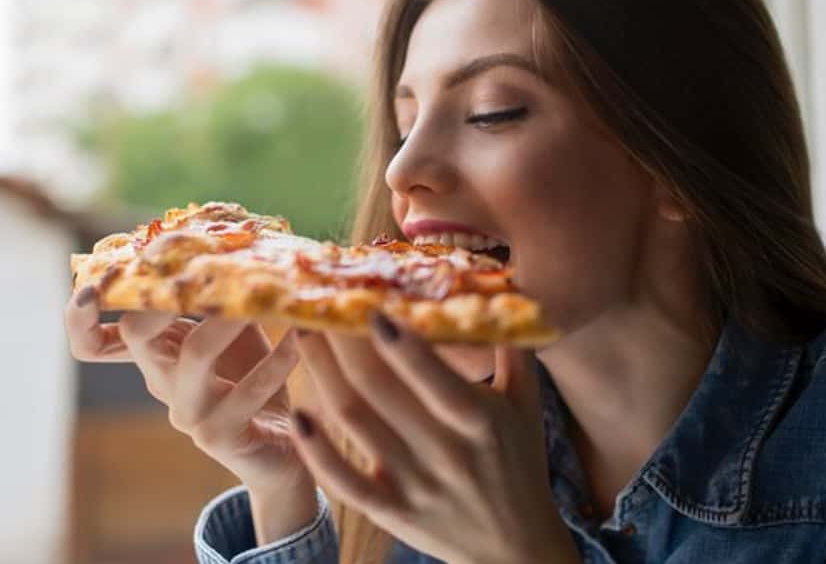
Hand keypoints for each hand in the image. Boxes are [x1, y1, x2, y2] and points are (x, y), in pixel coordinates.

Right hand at [63, 284, 310, 495]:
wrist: (282, 447)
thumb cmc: (254, 376)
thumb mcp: (233, 328)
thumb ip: (218, 294)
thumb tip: (228, 235)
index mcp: (154, 353)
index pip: (93, 340)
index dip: (80, 315)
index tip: (91, 283)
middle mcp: (162, 381)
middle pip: (136, 334)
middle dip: (159, 293)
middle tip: (193, 262)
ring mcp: (188, 412)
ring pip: (195, 355)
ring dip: (229, 318)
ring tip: (259, 297)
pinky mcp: (221, 436)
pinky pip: (247, 392)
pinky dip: (277, 360)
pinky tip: (300, 339)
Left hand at [289, 314, 579, 563]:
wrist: (516, 548)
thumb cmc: (519, 464)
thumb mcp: (526, 404)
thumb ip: (515, 346)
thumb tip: (504, 288)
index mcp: (480, 421)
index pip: (435, 378)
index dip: (401, 344)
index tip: (370, 306)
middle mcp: (445, 453)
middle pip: (379, 390)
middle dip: (343, 342)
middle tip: (319, 301)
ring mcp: (414, 485)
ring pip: (355, 422)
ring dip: (322, 374)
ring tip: (304, 333)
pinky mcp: (391, 512)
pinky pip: (345, 482)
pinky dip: (318, 452)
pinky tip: (299, 415)